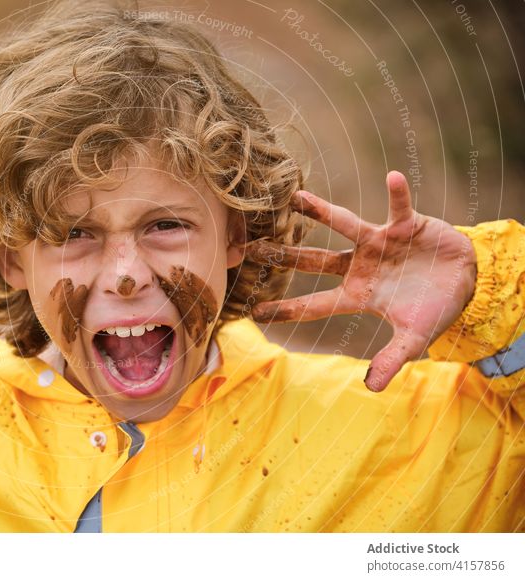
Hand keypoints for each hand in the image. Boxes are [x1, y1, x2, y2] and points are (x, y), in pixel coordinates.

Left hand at [249, 171, 476, 391]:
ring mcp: (378, 243)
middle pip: (313, 261)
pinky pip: (399, 208)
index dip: (286, 309)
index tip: (253, 312)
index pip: (314, 303)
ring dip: (321, 211)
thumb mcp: (414, 338)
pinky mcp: (405, 225)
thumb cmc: (432, 308)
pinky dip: (398, 195)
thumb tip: (371, 388)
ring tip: (296, 197)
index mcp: (357, 295)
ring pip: (344, 225)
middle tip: (250, 248)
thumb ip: (391, 358)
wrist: (464, 281)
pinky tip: (394, 177)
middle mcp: (359, 266)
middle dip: (283, 255)